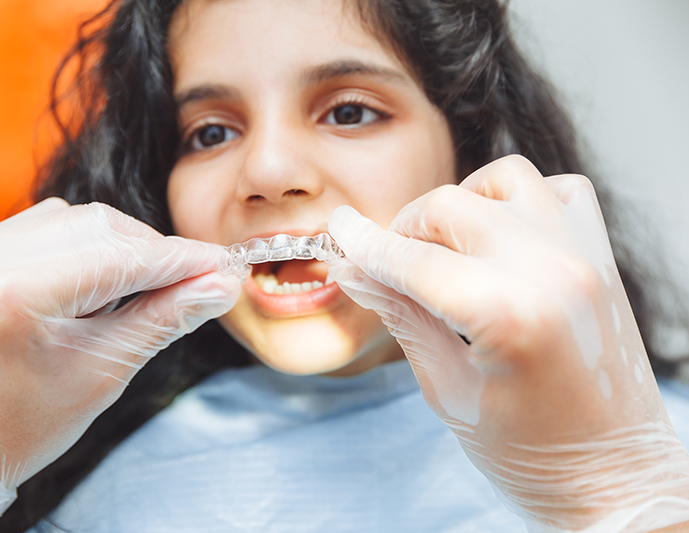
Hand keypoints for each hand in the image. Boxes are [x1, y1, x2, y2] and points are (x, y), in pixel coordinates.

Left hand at [0, 198, 241, 522]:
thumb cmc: (20, 425)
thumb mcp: (102, 374)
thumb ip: (165, 318)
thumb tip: (221, 286)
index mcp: (14, 295)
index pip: (121, 258)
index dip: (182, 259)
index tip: (224, 265)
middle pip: (101, 227)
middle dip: (155, 253)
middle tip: (198, 280)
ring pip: (78, 220)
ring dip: (124, 247)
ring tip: (146, 290)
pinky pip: (51, 225)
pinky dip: (89, 245)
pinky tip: (103, 280)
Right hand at [328, 156, 688, 531]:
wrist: (613, 476)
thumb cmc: (531, 453)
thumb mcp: (447, 390)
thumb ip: (401, 317)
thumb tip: (353, 270)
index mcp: (507, 315)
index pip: (412, 259)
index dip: (365, 243)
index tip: (339, 229)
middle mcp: (552, 271)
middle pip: (450, 206)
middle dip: (406, 228)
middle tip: (389, 261)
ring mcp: (585, 257)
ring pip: (506, 178)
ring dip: (463, 202)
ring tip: (446, 246)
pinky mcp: (603, 259)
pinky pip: (560, 190)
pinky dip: (522, 200)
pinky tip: (501, 237)